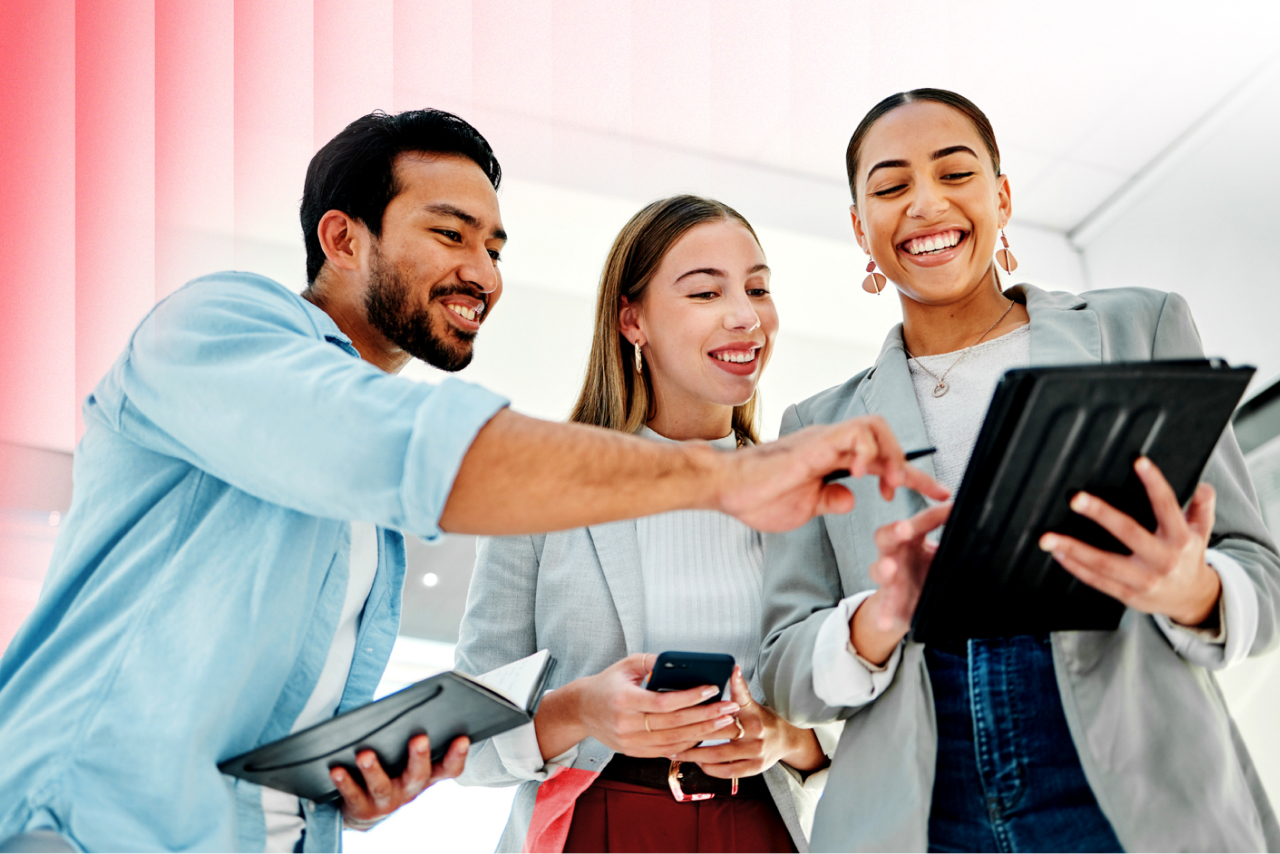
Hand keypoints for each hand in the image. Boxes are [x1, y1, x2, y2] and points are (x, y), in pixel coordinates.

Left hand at [331, 734, 468, 827]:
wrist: (364, 808)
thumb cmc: (390, 768)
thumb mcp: (405, 756)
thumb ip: (410, 734)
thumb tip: (410, 704)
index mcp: (426, 774)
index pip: (449, 768)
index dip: (458, 755)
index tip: (462, 737)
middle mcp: (409, 789)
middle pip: (418, 775)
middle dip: (419, 756)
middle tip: (419, 738)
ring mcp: (387, 801)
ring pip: (382, 786)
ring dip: (374, 770)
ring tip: (365, 754)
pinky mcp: (361, 808)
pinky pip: (353, 795)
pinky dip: (345, 782)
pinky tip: (336, 769)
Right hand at [564, 653, 740, 757]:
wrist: (582, 709)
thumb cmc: (608, 683)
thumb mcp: (627, 664)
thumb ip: (655, 662)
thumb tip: (685, 663)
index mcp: (624, 700)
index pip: (664, 703)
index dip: (690, 697)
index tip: (712, 689)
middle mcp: (626, 725)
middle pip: (674, 724)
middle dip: (706, 716)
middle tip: (729, 709)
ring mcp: (630, 742)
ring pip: (674, 741)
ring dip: (703, 733)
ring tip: (724, 722)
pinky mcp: (634, 752)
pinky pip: (666, 751)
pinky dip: (688, 744)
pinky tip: (705, 734)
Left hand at [673, 667, 825, 777]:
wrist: (786, 740)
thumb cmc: (761, 718)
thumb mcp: (751, 702)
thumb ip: (739, 690)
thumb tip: (732, 668)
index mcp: (752, 711)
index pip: (741, 695)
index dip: (734, 684)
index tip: (723, 676)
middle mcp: (756, 731)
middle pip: (719, 731)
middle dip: (692, 732)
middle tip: (670, 731)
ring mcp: (756, 751)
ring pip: (719, 755)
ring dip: (694, 755)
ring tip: (676, 751)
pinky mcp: (755, 767)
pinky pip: (727, 771)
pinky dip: (710, 768)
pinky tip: (697, 763)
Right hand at [719, 416, 950, 532]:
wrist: (724, 489)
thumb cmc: (757, 497)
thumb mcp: (805, 507)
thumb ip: (829, 499)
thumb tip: (851, 498)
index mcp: (831, 457)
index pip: (881, 460)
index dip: (914, 477)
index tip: (938, 495)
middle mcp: (831, 443)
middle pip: (885, 436)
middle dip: (910, 464)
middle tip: (912, 493)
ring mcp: (823, 440)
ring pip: (875, 427)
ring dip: (892, 455)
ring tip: (892, 485)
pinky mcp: (814, 444)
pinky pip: (854, 433)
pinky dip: (867, 451)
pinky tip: (862, 474)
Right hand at [851, 502, 952, 663]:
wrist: (911, 602)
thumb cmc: (926, 571)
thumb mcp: (943, 554)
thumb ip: (956, 542)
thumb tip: (984, 527)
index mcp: (912, 538)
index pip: (921, 521)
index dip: (934, 514)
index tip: (952, 508)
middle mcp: (896, 553)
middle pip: (887, 535)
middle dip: (895, 530)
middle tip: (904, 529)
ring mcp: (890, 577)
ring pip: (879, 568)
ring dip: (884, 568)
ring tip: (891, 568)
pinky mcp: (888, 600)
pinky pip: (884, 606)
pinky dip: (884, 614)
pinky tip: (885, 622)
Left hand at [1040, 457, 1220, 626]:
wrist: (1192, 600)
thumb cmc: (1189, 558)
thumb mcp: (1201, 532)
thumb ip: (1202, 509)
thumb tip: (1204, 486)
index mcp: (1180, 539)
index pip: (1167, 506)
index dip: (1154, 483)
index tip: (1139, 462)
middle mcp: (1162, 559)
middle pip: (1129, 533)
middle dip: (1101, 515)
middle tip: (1077, 499)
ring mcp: (1143, 579)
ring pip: (1104, 563)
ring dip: (1073, 548)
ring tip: (1048, 537)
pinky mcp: (1127, 594)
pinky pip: (1097, 581)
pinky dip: (1076, 567)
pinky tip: (1058, 554)